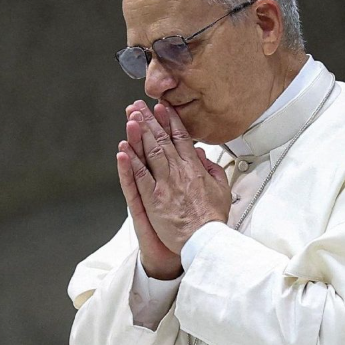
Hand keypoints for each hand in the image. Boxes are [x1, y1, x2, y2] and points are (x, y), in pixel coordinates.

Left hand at [117, 100, 230, 255]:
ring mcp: (164, 183)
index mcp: (194, 168)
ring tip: (130, 117)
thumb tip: (204, 156)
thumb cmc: (212, 218)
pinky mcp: (153, 198)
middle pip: (161, 140)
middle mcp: (178, 171)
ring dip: (139, 133)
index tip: (161, 107)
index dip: (169, 121)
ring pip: (149, 152)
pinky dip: (130, 161)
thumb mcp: (222, 189)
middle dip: (149, 120)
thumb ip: (213, 170)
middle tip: (139, 105)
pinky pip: (139, 176)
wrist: (204, 238)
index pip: (180, 138)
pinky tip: (123, 149)